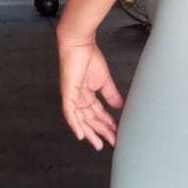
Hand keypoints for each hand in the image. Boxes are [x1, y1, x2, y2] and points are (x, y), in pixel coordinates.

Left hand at [57, 32, 124, 150]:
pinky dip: (75, 124)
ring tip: (98, 143)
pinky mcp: (68, 94)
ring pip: (80, 120)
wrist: (79, 44)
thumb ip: (111, 94)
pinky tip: (80, 134)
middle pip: (90, 120)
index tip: (115, 132)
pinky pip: (70, 113)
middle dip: (101, 132)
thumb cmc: (88, 57)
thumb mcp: (104, 80)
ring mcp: (72, 97)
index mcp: (87, 94)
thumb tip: (119, 106)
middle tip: (110, 142)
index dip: (107, 123)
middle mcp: (78, 98)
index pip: (98, 113)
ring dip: (90, 132)